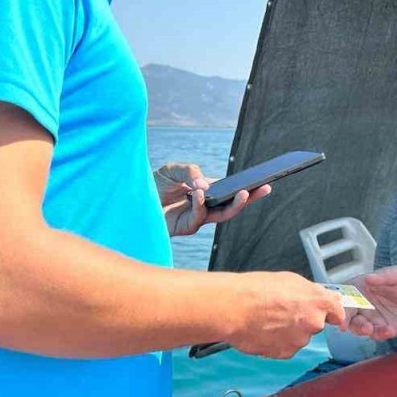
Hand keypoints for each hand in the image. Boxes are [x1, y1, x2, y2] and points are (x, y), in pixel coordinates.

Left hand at [154, 162, 270, 236]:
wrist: (132, 202)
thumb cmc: (152, 185)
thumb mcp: (173, 170)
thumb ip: (191, 172)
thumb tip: (207, 186)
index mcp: (206, 190)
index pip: (231, 190)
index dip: (247, 186)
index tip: (264, 180)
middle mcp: (205, 205)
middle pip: (233, 204)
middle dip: (251, 197)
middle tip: (265, 187)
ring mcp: (197, 217)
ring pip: (223, 214)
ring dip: (236, 204)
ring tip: (244, 192)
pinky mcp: (187, 227)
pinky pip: (200, 216)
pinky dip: (201, 204)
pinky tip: (199, 193)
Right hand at [227, 272, 346, 358]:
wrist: (235, 309)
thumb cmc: (258, 290)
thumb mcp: (291, 279)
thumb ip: (312, 292)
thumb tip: (324, 297)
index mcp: (318, 302)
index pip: (338, 313)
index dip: (332, 313)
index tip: (330, 315)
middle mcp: (313, 323)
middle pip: (316, 324)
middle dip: (304, 319)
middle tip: (284, 310)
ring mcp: (299, 341)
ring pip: (299, 336)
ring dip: (289, 331)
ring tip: (269, 319)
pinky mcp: (285, 353)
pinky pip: (286, 347)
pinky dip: (278, 341)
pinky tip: (264, 329)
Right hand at [346, 267, 396, 340]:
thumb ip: (383, 276)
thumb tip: (368, 277)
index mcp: (361, 288)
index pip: (345, 295)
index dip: (339, 303)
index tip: (339, 310)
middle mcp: (362, 304)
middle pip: (347, 314)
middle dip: (345, 321)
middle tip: (346, 326)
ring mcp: (370, 318)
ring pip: (357, 327)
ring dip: (360, 329)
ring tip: (369, 328)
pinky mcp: (381, 330)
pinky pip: (376, 335)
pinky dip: (380, 334)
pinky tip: (389, 330)